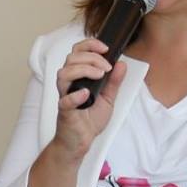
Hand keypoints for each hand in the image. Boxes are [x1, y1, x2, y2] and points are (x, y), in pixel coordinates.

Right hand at [49, 37, 127, 158]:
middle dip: (92, 58)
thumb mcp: (108, 98)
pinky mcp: (65, 111)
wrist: (80, 141)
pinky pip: (65, 100)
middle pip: (71, 59)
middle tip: (106, 68)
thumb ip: (114, 82)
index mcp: (78, 77)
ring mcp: (65, 96)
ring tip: (100, 76)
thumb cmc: (89, 119)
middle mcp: (69, 83)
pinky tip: (87, 94)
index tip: (105, 48)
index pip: (77, 52)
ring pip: (64, 74)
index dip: (90, 45)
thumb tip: (122, 64)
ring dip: (84, 70)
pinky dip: (75, 95)